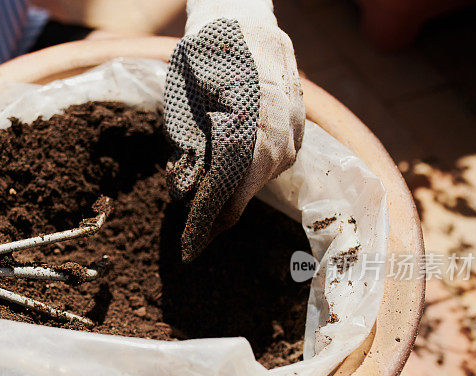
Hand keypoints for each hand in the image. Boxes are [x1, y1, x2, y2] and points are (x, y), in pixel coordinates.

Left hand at [164, 1, 304, 260]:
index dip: (204, 224)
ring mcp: (290, 139)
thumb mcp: (181, 103)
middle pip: (242, 196)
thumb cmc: (204, 58)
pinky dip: (241, 179)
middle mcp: (276, 139)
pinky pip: (264, 170)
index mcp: (247, 129)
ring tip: (199, 201)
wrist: (244, 24)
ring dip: (225, 196)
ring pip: (253, 185)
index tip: (188, 252)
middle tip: (189, 236)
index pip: (224, 193)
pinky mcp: (294, 138)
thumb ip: (186, 149)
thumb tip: (188, 192)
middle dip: (212, 216)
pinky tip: (222, 178)